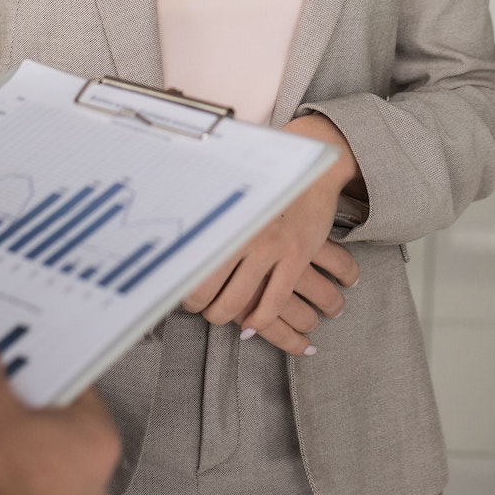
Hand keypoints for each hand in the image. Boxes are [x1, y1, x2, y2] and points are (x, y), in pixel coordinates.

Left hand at [180, 112, 360, 355]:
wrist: (314, 171)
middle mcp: (242, 234)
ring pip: (238, 301)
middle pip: (207, 289)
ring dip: (226, 316)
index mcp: (224, 219)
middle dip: (201, 306)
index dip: (181, 287)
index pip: (190, 263)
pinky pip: (273, 302)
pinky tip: (253, 323)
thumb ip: (214, 218)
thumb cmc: (270, 185)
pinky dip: (260, 320)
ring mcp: (270, 247)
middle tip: (201, 307)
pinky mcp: (295, 257)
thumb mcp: (237, 197)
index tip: (181, 291)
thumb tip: (179, 239)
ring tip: (222, 315)